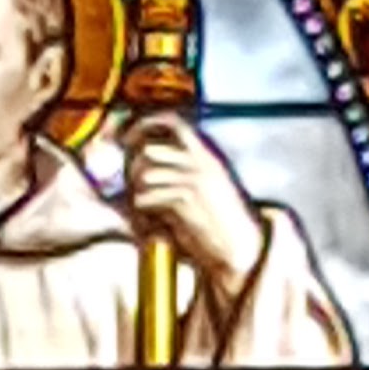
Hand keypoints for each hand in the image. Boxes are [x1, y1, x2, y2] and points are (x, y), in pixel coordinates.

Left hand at [122, 114, 265, 310]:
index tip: (128, 137)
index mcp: (207, 155)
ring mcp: (193, 180)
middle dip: (133, 168)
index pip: (174, 123)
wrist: (240, 246)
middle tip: (132, 186)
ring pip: (145, 175)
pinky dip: (142, 212)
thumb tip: (147, 160)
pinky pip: (147, 198)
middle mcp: (200, 162)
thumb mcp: (209, 185)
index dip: (146, 124)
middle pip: (150, 150)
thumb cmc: (221, 220)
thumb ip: (183, 169)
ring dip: (137, 194)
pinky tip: (150, 223)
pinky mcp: (185, 201)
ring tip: (145, 211)